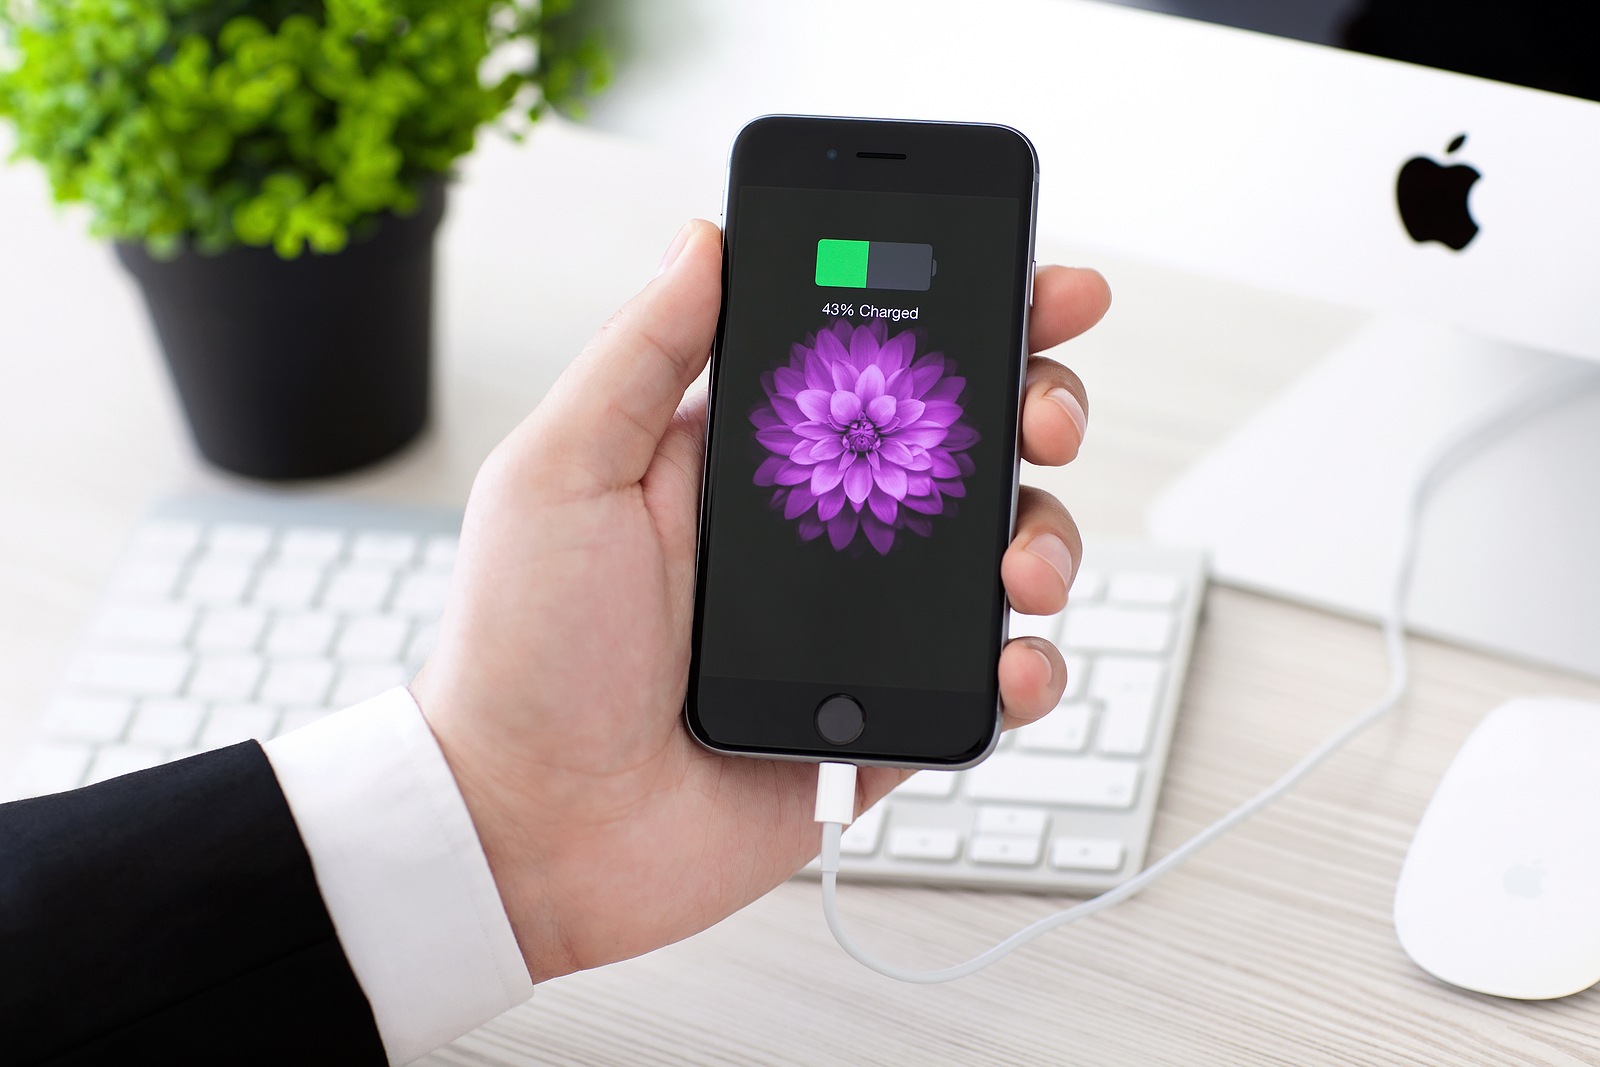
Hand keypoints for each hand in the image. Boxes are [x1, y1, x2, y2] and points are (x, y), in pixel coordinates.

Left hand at [411, 219, 1109, 982]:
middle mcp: (817, 529)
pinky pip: (987, 682)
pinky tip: (1007, 662)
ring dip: (1044, 538)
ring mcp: (860, 626)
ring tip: (1018, 566)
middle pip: (965, 446)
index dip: (966, 313)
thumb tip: (706, 238)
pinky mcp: (885, 717)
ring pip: (996, 555)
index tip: (1039, 283)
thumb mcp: (560, 473)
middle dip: (1033, 410)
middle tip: (1043, 414)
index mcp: (748, 457)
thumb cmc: (521, 654)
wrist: (531, 833)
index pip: (876, 361)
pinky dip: (1025, 668)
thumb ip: (641, 354)